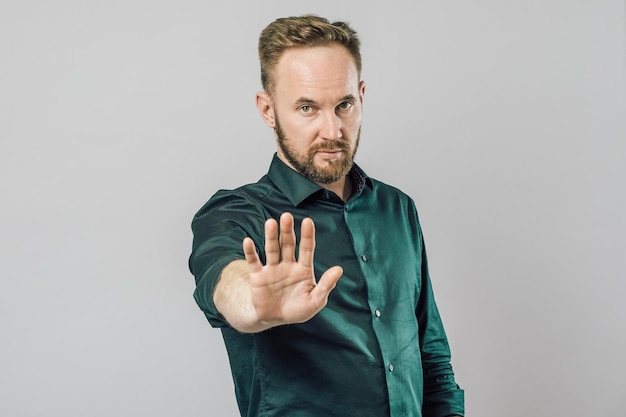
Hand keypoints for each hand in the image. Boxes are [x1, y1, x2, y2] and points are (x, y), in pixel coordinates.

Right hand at [243, 212, 342, 327]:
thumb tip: (339, 269)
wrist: (274, 319)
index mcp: (303, 269)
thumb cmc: (298, 309)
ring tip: (270, 223)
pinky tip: (248, 241)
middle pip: (287, 244)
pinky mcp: (258, 276)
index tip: (307, 221)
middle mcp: (287, 265)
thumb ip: (326, 285)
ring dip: (271, 236)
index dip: (307, 235)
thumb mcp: (316, 301)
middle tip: (286, 217)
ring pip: (272, 249)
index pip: (307, 248)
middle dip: (287, 231)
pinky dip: (250, 252)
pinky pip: (254, 262)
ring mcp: (272, 269)